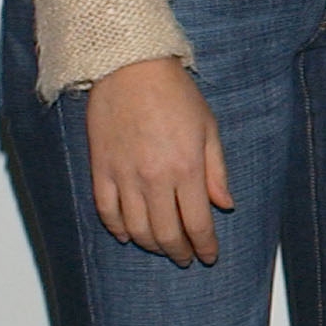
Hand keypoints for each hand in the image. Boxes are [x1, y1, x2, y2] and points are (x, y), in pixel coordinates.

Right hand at [85, 56, 233, 265]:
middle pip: (166, 233)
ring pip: (136, 228)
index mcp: (187, 168)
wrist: (131, 68)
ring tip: (162, 247)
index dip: (205, 246)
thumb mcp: (208, 128)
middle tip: (186, 258)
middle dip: (179, 252)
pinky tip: (128, 235)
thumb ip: (217, 171)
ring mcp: (124, 176)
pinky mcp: (101, 169)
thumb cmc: (175, 94)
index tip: (209, 257)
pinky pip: (107, 211)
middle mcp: (154, 178)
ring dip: (151, 244)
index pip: (197, 223)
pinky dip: (117, 229)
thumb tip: (225, 205)